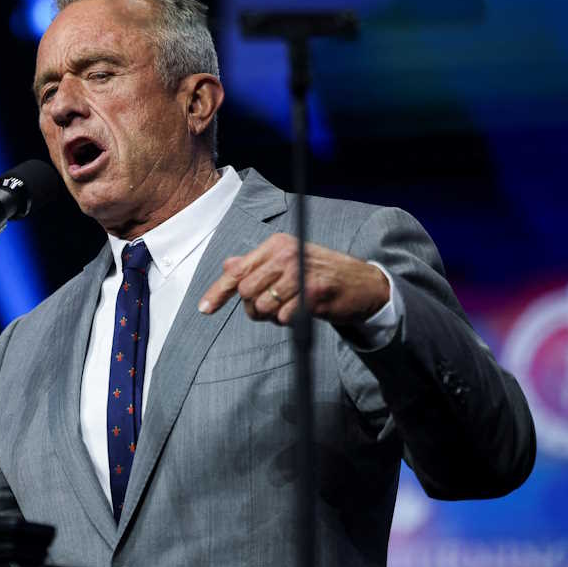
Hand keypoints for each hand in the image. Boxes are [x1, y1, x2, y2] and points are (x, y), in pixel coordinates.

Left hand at [197, 233, 389, 325]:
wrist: (363, 284)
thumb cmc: (320, 274)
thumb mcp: (287, 261)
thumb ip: (257, 265)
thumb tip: (228, 265)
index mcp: (276, 245)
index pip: (237, 270)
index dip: (218, 292)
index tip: (204, 309)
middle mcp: (286, 254)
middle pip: (246, 291)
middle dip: (253, 307)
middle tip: (270, 308)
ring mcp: (300, 272)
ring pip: (262, 306)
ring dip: (271, 316)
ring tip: (289, 308)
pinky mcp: (314, 293)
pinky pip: (283, 318)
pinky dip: (288, 321)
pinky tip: (302, 312)